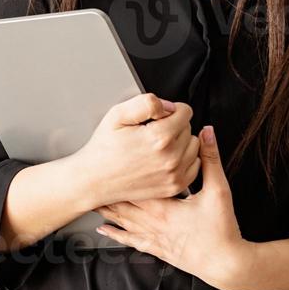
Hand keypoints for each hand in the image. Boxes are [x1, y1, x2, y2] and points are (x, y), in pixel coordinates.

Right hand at [71, 93, 198, 208]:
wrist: (94, 179)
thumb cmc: (104, 149)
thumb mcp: (117, 115)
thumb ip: (147, 103)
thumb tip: (169, 106)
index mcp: (159, 137)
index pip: (185, 111)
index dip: (169, 110)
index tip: (157, 117)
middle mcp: (170, 158)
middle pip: (189, 128)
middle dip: (174, 126)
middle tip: (151, 133)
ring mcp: (174, 174)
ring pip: (194, 146)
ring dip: (181, 142)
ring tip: (158, 146)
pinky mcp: (174, 187)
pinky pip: (194, 166)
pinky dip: (184, 160)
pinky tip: (165, 159)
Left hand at [93, 124, 252, 289]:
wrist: (224, 264)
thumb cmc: (221, 229)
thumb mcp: (219, 190)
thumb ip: (210, 159)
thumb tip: (206, 132)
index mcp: (163, 205)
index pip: (135, 183)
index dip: (120, 171)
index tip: (105, 161)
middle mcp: (152, 221)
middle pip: (122, 202)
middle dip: (105, 191)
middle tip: (87, 178)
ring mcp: (152, 236)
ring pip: (121, 220)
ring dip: (105, 209)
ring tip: (88, 199)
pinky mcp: (156, 249)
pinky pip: (129, 240)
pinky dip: (114, 234)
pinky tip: (102, 230)